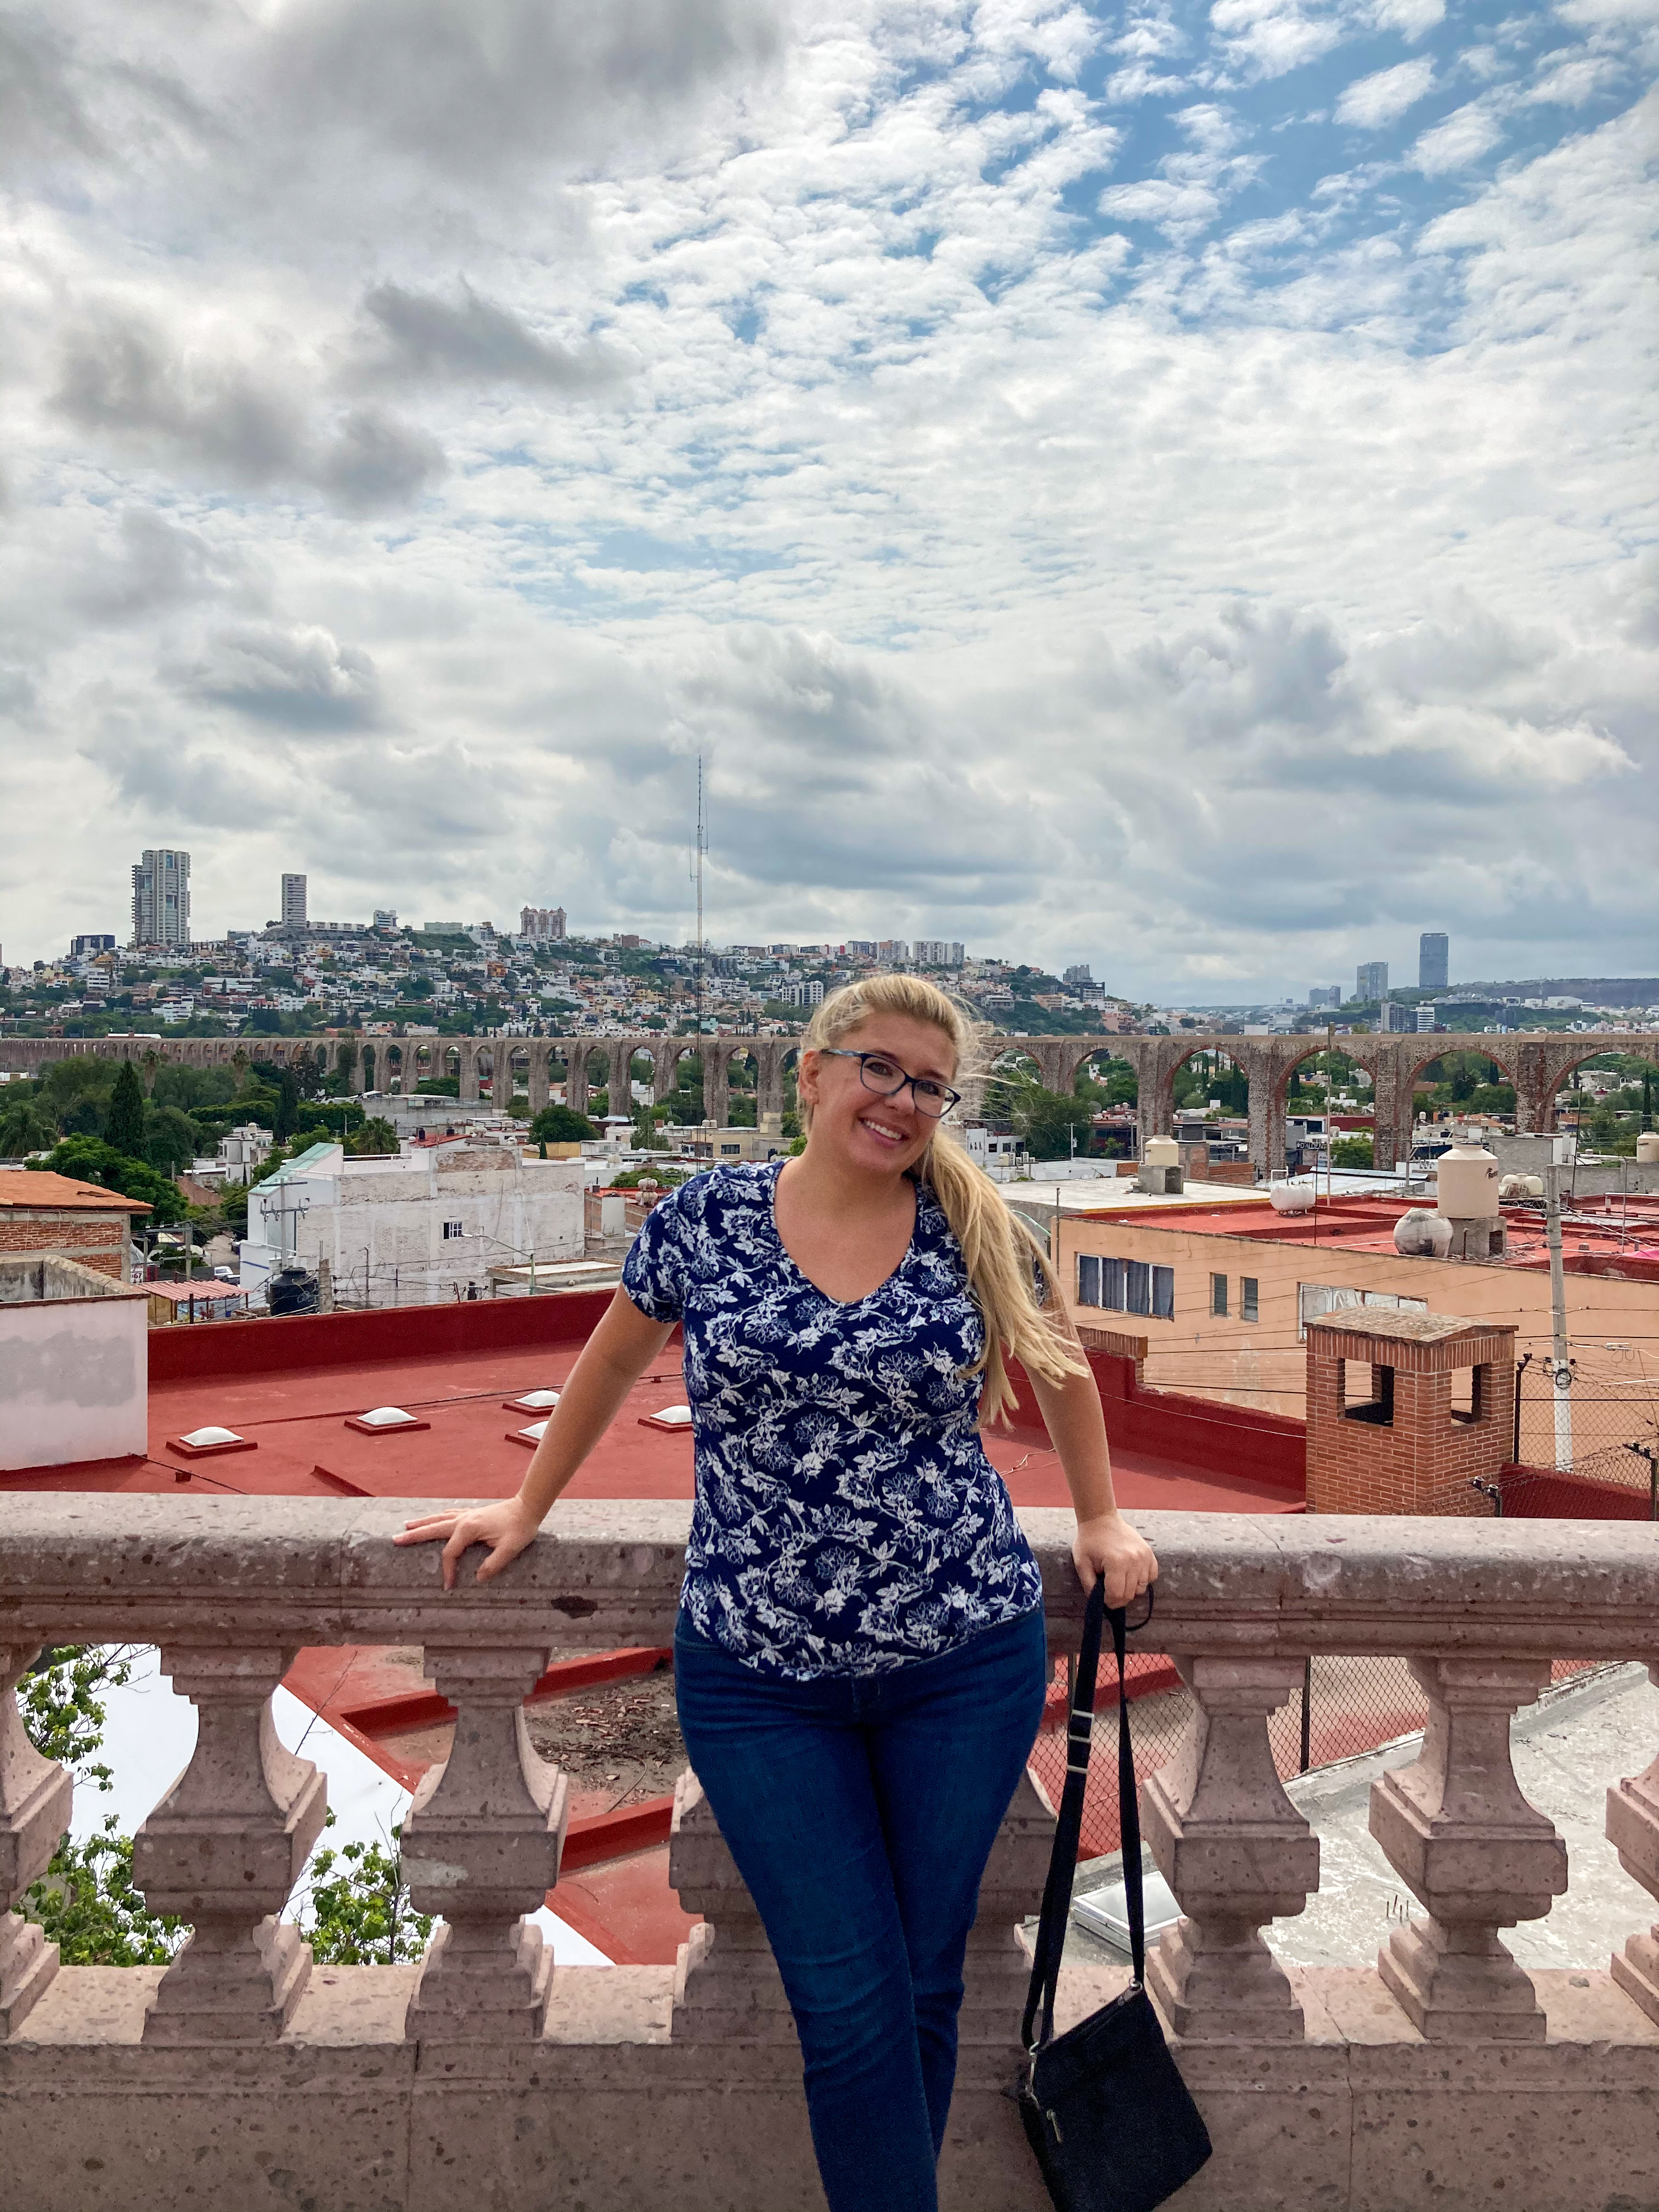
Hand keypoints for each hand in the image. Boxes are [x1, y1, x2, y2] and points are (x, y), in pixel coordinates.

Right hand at [395, 1499, 540, 1590]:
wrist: (528, 1507)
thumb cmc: (520, 1528)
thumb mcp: (510, 1549)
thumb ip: (493, 1564)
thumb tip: (477, 1579)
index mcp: (469, 1528)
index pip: (450, 1552)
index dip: (447, 1570)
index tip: (448, 1585)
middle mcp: (464, 1519)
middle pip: (434, 1528)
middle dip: (415, 1535)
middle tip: (395, 1539)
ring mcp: (467, 1514)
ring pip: (439, 1519)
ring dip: (422, 1523)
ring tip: (406, 1526)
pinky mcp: (472, 1514)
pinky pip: (448, 1515)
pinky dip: (437, 1517)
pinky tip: (433, 1519)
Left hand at [1071, 1511, 1157, 1610]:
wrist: (1101, 1519)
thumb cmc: (1089, 1540)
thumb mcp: (1081, 1563)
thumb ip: (1089, 1585)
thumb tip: (1097, 1602)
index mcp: (1116, 1563)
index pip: (1116, 1595)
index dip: (1108, 1601)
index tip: (1102, 1598)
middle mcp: (1134, 1560)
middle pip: (1130, 1594)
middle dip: (1117, 1598)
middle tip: (1108, 1592)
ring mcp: (1144, 1557)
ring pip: (1141, 1587)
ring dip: (1129, 1589)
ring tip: (1118, 1580)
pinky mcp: (1149, 1553)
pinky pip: (1151, 1576)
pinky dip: (1142, 1579)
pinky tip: (1131, 1574)